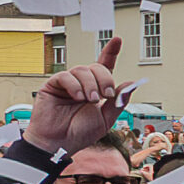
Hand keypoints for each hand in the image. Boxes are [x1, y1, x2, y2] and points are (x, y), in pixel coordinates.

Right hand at [26, 39, 126, 156]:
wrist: (60, 143)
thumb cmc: (80, 133)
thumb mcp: (106, 118)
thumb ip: (118, 101)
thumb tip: (130, 84)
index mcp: (95, 89)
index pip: (103, 66)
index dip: (110, 52)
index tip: (117, 40)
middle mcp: (81, 84)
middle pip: (96, 67)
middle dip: (104, 79)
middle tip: (105, 96)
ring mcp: (67, 84)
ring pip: (82, 70)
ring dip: (90, 85)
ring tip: (89, 100)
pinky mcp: (52, 85)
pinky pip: (66, 76)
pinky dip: (75, 86)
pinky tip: (77, 97)